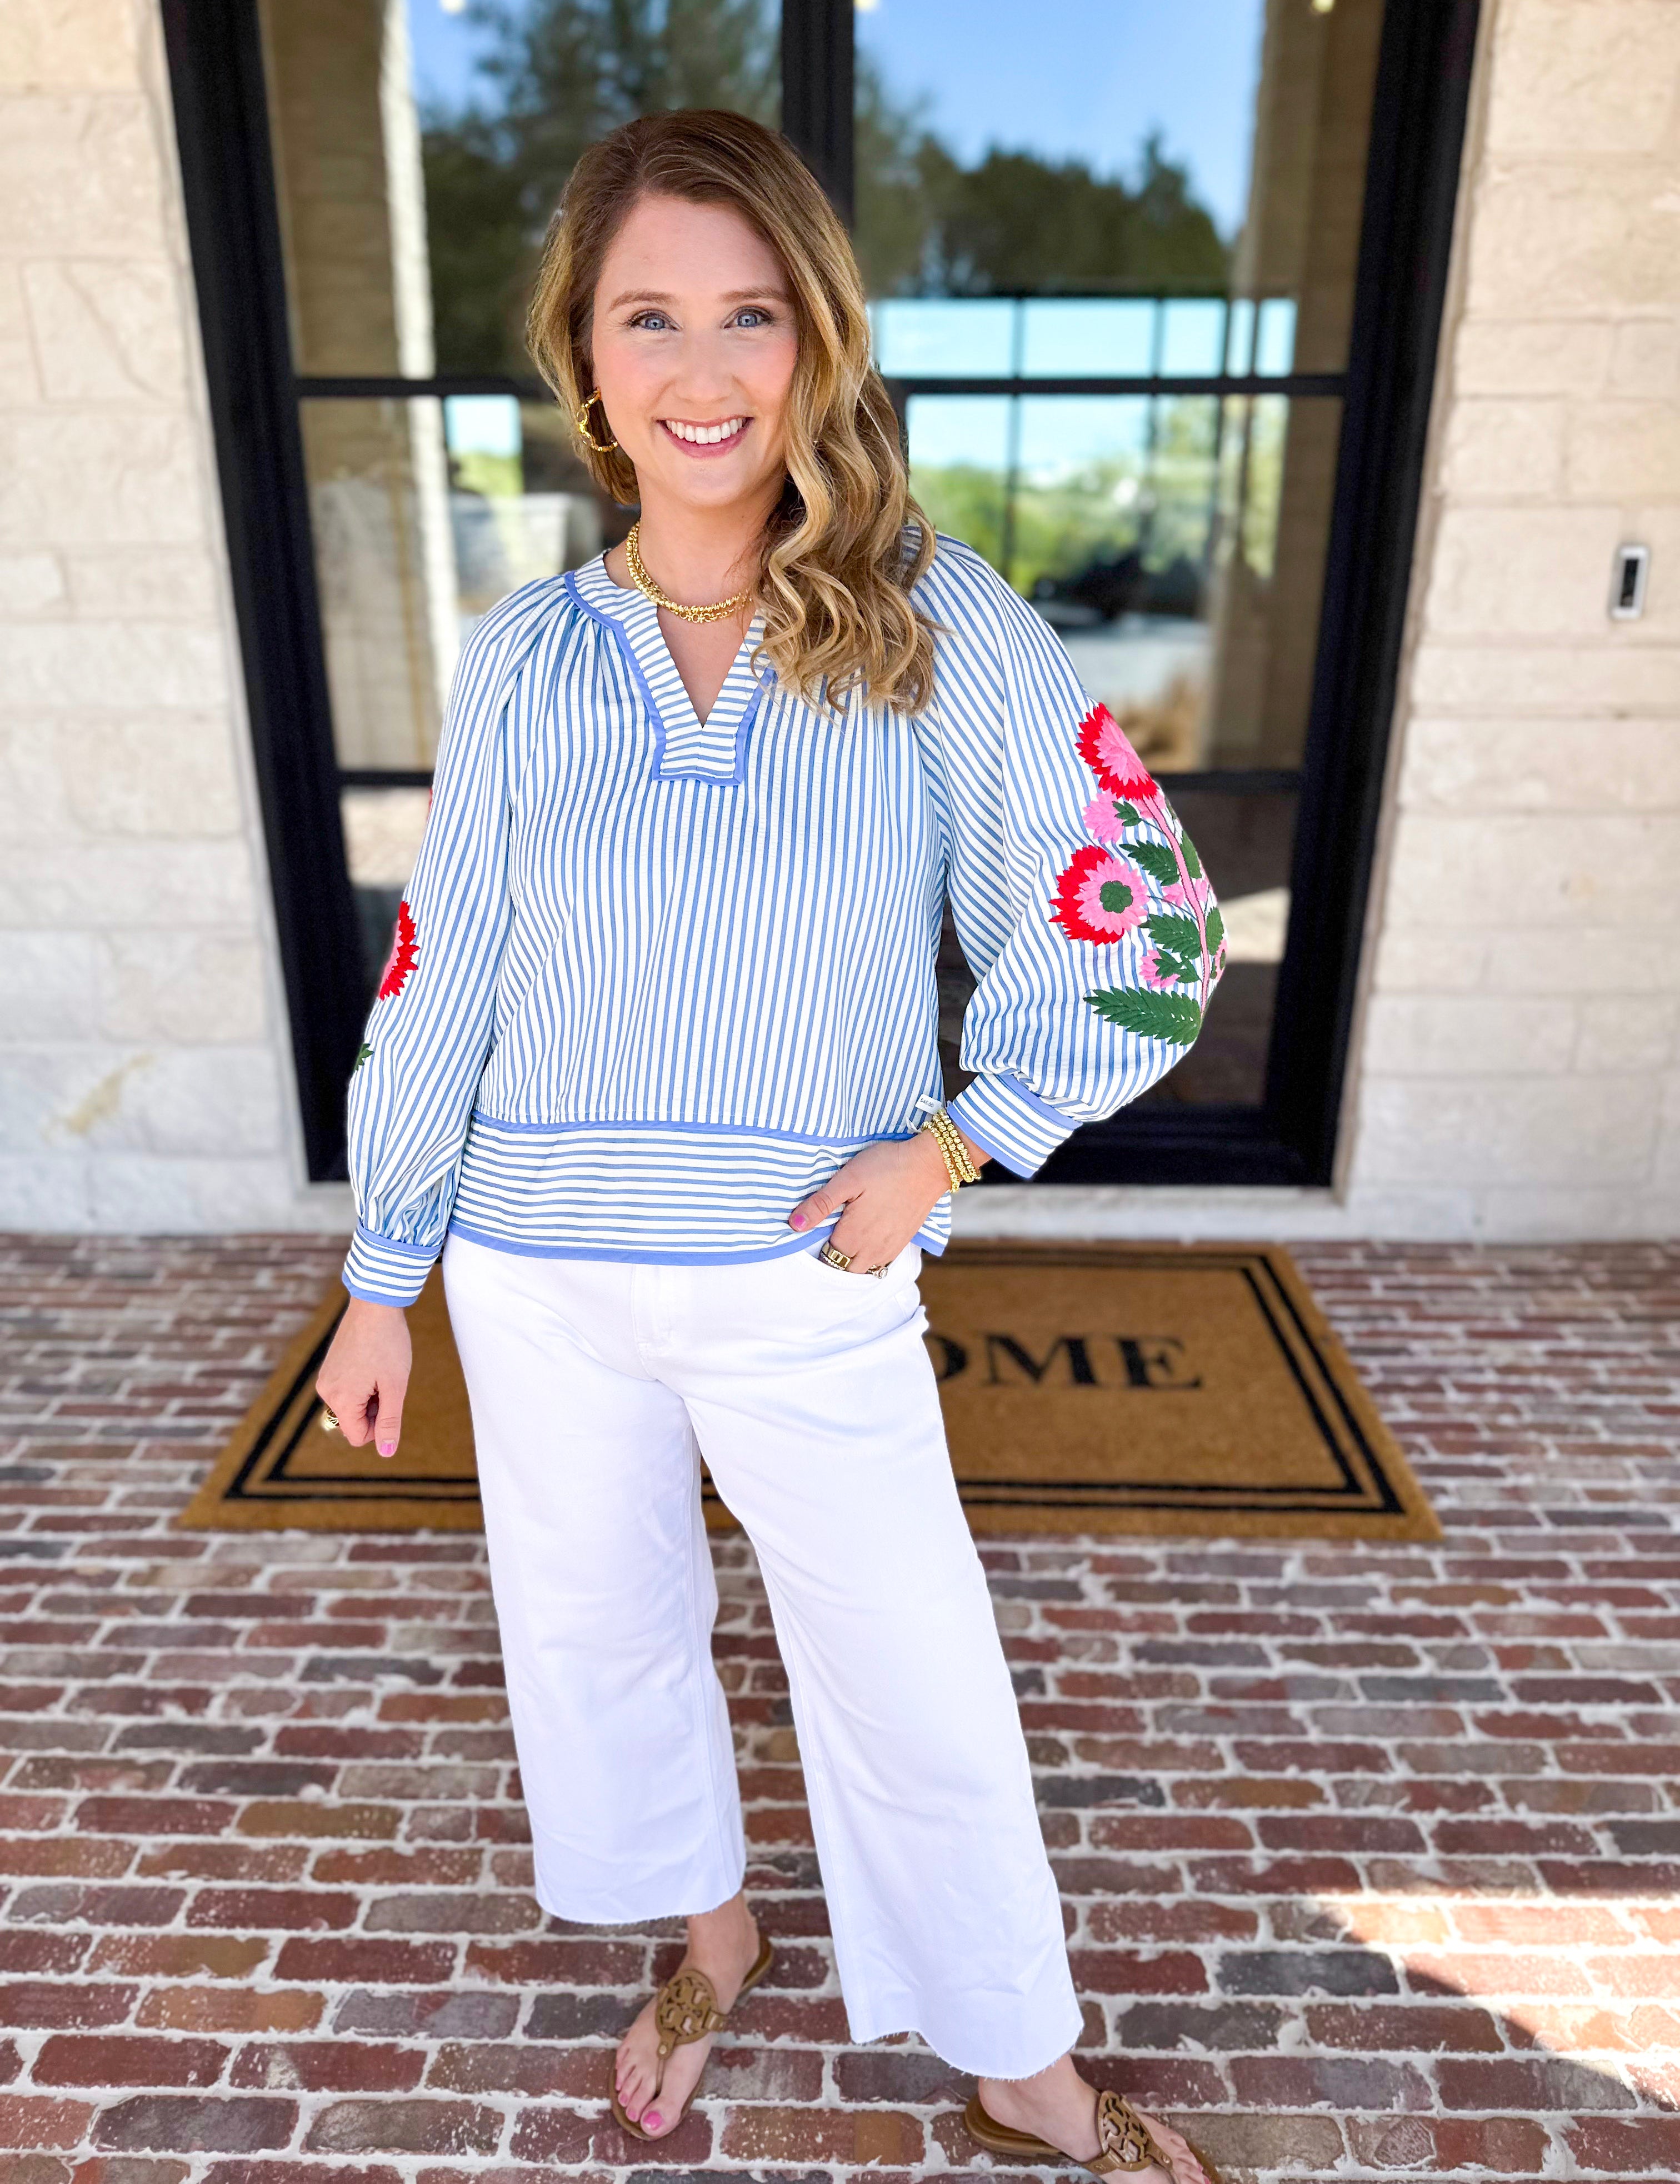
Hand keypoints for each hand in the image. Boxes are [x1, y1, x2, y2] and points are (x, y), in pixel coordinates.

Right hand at [317, 1297, 411, 1457]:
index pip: (357, 1436)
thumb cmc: (388, 1344)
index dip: (379, 1428)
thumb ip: (389, 1422)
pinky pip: (346, 1390)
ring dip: (369, 1397)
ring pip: (351, 1405)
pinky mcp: (329, 1367)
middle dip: (374, 1410)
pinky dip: (362, 1385)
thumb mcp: (395, 1387)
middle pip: (353, 1421)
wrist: (375, 1304)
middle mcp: (325, 1391)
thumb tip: (386, 1452)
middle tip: (388, 1382)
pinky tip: (373, 1364)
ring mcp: (325, 1377)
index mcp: (340, 1399)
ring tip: (380, 1370)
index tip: (391, 1403)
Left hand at [787, 1127, 987, 1270]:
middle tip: (831, 1233)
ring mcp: (889, 1249)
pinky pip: (881, 1262)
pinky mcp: (903, 1242)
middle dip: (834, 1258)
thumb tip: (794, 1225)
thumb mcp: (847, 1179)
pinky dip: (870, 1257)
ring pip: (863, 1269)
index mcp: (852, 1236)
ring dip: (852, 1260)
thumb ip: (820, 1204)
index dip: (818, 1247)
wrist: (929, 1165)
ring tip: (848, 1237)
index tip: (818, 1230)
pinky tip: (868, 1238)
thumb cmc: (886, 1167)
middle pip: (844, 1269)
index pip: (827, 1258)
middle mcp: (871, 1250)